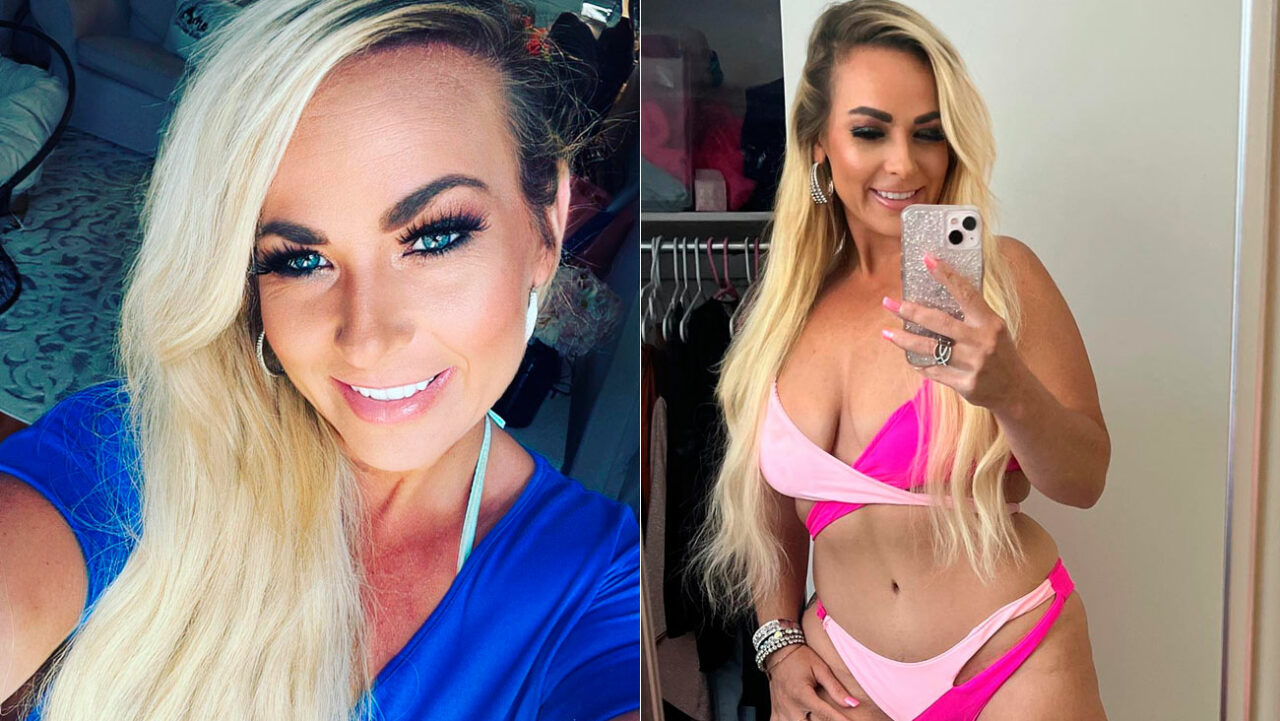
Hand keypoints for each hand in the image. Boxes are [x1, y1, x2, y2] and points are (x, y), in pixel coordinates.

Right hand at [764, 644, 858, 720]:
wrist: (778, 652)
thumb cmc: (800, 658)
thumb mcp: (820, 669)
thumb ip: (835, 688)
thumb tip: (852, 703)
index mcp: (802, 694)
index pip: (825, 714)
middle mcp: (790, 705)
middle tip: (833, 719)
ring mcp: (781, 709)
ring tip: (813, 718)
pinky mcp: (775, 711)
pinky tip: (796, 720)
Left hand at [880, 253, 1026, 409]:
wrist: (1017, 391)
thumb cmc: (1002, 354)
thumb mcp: (995, 329)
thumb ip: (972, 315)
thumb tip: (941, 293)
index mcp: (990, 323)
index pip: (966, 293)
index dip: (947, 275)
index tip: (928, 260)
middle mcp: (982, 341)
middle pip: (938, 322)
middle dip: (910, 311)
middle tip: (889, 303)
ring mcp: (973, 364)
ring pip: (930, 348)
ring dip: (904, 340)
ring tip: (887, 333)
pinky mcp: (965, 385)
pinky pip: (934, 371)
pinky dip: (920, 364)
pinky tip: (910, 358)